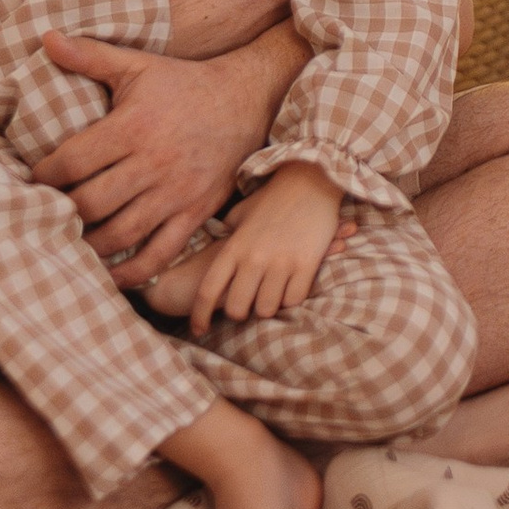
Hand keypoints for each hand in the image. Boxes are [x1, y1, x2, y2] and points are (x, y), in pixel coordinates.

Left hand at [34, 37, 282, 279]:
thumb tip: (45, 38)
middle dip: (61, 213)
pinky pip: (159, 253)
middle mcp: (153, 163)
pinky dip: (131, 272)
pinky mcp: (195, 213)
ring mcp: (176, 193)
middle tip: (44, 214)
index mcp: (133, 126)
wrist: (246, 99)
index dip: (43, 176)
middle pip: (91, 204)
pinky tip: (109, 274)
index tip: (30, 181)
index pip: (73, 161)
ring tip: (69, 242)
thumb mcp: (137, 65)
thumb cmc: (183, 83)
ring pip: (121, 234)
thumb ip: (89, 55)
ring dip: (89, 245)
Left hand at [175, 161, 344, 336]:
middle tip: (247, 304)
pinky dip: (290, 298)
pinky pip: (294, 300)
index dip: (199, 315)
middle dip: (239, 312)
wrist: (310, 179)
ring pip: (266, 309)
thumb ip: (227, 238)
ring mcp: (281, 262)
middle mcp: (254, 258)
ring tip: (271, 293)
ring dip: (267, 306)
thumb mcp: (241, 214)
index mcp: (234, 246)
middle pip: (236, 308)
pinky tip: (290, 285)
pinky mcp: (307, 264)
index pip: (208, 291)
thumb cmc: (273, 198)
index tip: (198, 329)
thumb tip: (214, 254)